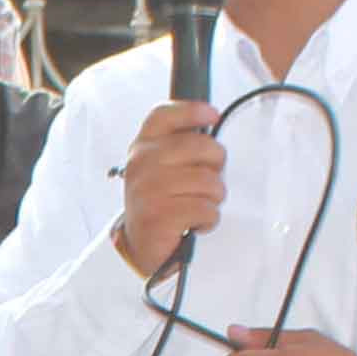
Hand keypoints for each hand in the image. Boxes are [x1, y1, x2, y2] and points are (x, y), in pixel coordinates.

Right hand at [113, 98, 224, 274]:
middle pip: (203, 146)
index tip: (213, 115)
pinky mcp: (160, 215)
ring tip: (197, 205)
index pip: (165, 115)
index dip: (193, 110)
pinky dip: (209, 220)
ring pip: (210, 182)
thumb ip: (179, 144)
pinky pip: (207, 209)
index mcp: (142, 147)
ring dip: (213, 199)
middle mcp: (142, 163)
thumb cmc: (158, 202)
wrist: (140, 245)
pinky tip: (195, 223)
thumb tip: (211, 121)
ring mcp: (149, 188)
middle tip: (207, 182)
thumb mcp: (160, 167)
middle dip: (216, 167)